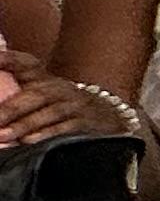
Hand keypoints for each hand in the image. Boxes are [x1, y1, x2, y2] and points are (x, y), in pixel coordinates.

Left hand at [0, 53, 129, 151]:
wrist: (107, 114)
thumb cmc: (60, 105)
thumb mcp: (39, 90)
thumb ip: (14, 86)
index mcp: (43, 77)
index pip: (24, 63)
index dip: (7, 59)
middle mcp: (59, 88)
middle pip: (35, 96)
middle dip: (11, 109)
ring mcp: (75, 105)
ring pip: (49, 114)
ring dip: (25, 125)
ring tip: (4, 135)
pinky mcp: (87, 123)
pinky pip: (67, 128)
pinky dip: (49, 135)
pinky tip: (31, 142)